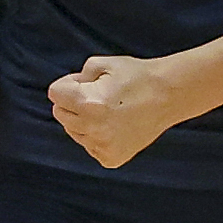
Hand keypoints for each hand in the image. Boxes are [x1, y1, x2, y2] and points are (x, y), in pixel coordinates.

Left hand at [48, 56, 185, 169]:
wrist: (168, 96)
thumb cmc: (135, 76)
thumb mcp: (100, 64)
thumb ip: (76, 77)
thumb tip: (63, 95)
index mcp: (88, 103)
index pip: (54, 93)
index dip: (69, 83)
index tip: (87, 82)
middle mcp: (94, 128)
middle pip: (60, 114)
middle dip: (72, 102)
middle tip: (98, 95)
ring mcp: (103, 146)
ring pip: (73, 131)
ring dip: (83, 120)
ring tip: (109, 110)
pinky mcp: (111, 158)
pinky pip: (89, 145)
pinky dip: (96, 136)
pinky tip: (115, 126)